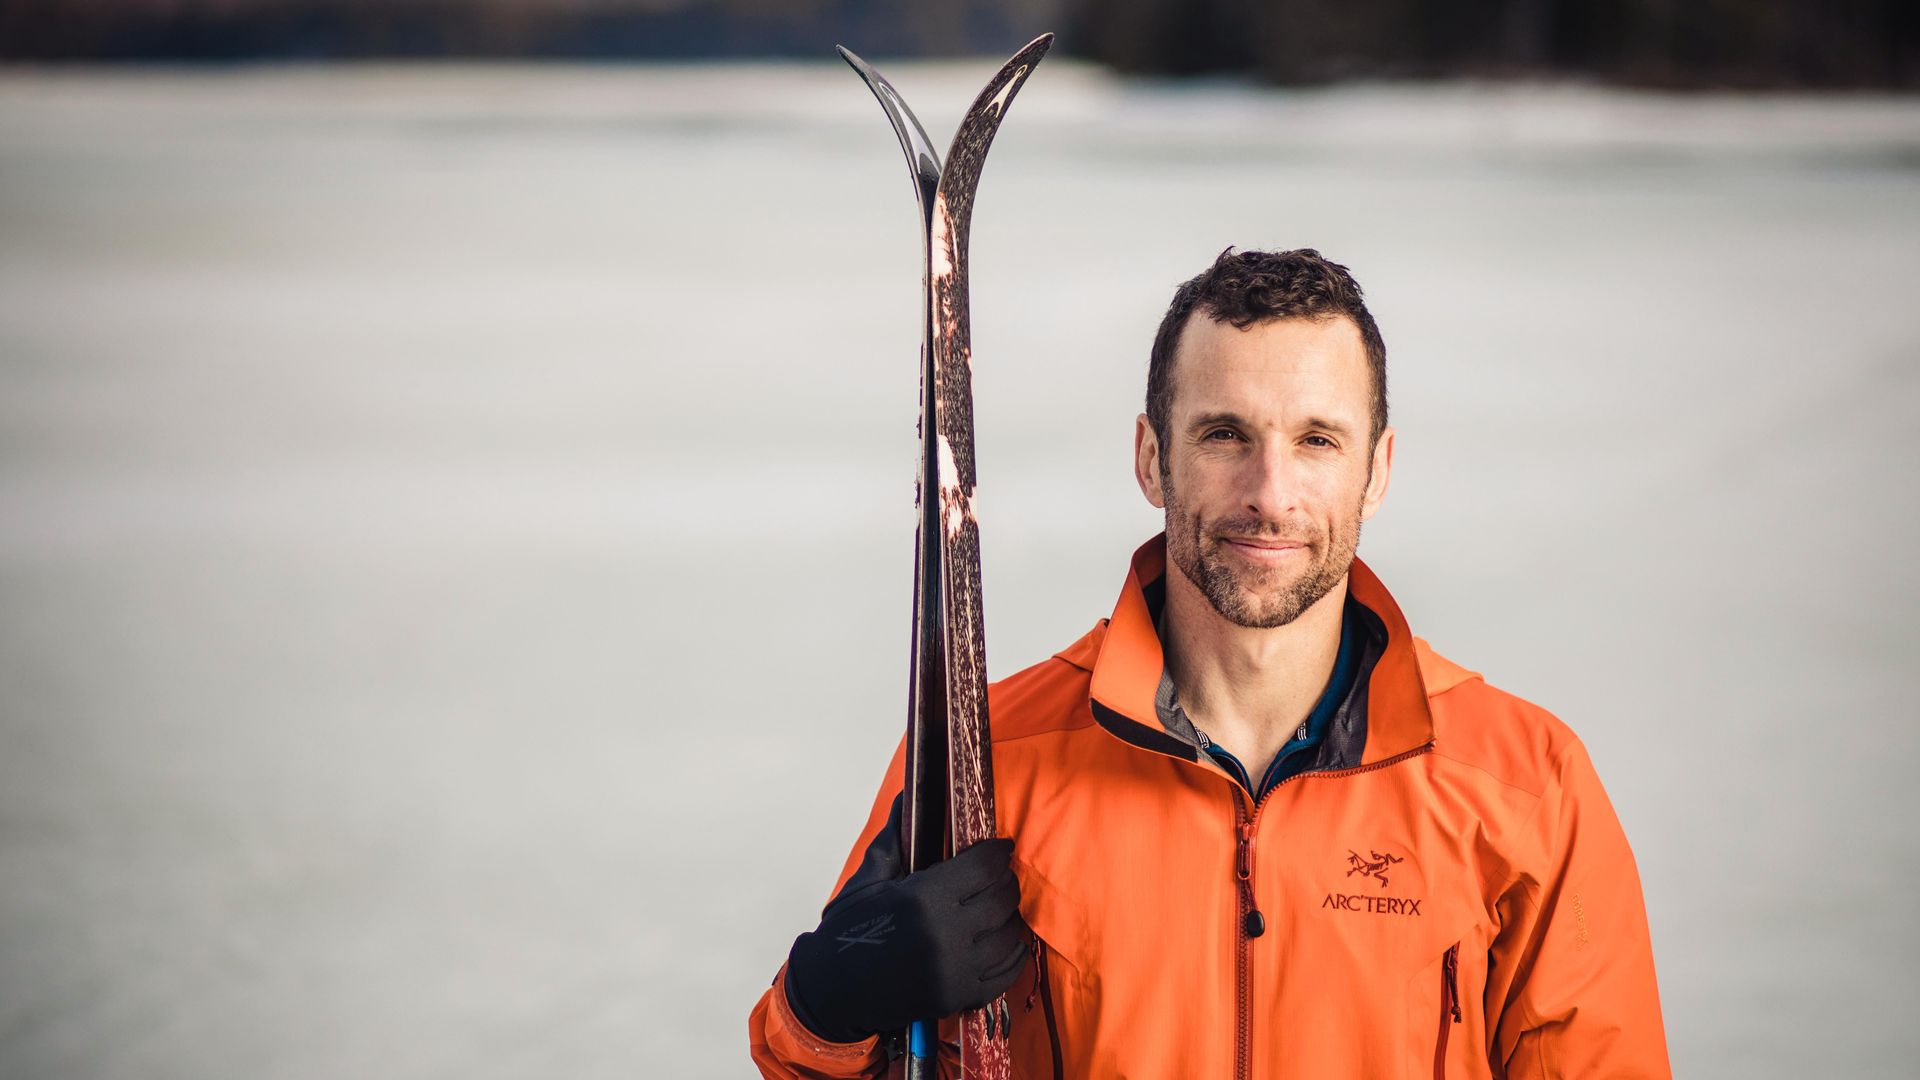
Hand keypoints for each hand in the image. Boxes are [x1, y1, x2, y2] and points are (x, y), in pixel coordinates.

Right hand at [785, 827, 1029, 1043]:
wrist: (831, 988)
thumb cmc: (849, 931)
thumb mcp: (869, 880)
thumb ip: (896, 837)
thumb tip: (908, 795)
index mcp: (923, 898)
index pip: (984, 866)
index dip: (998, 851)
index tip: (1001, 847)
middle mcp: (945, 934)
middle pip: (1002, 898)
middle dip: (1005, 881)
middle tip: (999, 875)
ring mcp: (954, 970)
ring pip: (1009, 935)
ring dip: (1009, 917)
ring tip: (998, 908)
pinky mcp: (958, 997)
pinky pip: (1006, 974)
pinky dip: (1012, 955)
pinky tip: (1005, 942)